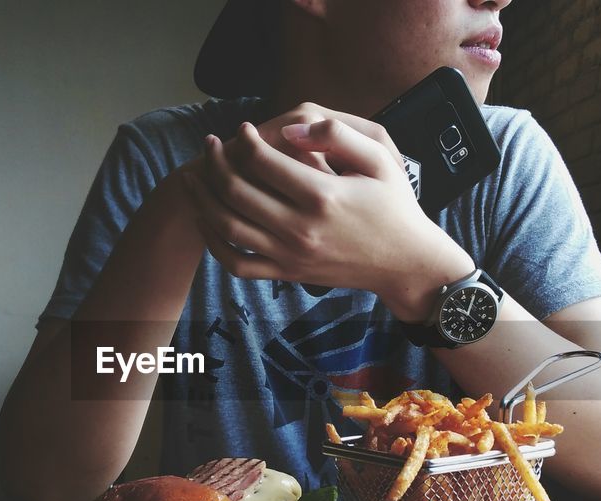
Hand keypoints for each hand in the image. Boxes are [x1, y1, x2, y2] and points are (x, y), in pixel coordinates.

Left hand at [182, 104, 473, 320]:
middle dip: (214, 162)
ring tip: (195, 175)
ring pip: (226, 227)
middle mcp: (300, 228)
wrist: (405, 263)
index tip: (244, 128)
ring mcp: (290, 255)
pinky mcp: (287, 274)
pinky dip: (214, 242)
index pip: (262, 160)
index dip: (245, 138)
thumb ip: (338, 134)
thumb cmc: (395, 205)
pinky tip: (208, 219)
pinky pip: (236, 263)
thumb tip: (291, 126)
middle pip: (235, 191)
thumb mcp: (381, 158)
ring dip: (203, 198)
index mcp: (322, 195)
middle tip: (210, 144)